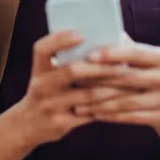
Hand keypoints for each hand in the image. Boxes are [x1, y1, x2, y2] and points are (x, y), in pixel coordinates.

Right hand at [9, 31, 131, 146]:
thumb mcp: (46, 74)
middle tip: (123, 61)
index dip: (61, 40)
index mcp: (38, 69)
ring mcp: (50, 106)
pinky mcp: (62, 123)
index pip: (43, 49)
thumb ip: (65, 59)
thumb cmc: (47, 91)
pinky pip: (91, 113)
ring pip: (87, 94)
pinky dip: (109, 105)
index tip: (82, 34)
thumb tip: (100, 41)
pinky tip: (124, 99)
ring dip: (113, 86)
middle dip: (101, 66)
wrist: (28, 125)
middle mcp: (41, 86)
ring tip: (130, 79)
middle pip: (72, 71)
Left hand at [73, 36, 159, 129]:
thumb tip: (92, 31)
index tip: (88, 55)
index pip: (136, 53)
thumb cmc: (144, 74)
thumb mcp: (137, 59)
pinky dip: (110, 115)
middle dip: (100, 79)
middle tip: (75, 80)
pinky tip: (92, 113)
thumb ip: (120, 47)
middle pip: (130, 78)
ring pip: (128, 101)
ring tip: (77, 102)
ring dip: (100, 102)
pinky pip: (131, 117)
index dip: (112, 54)